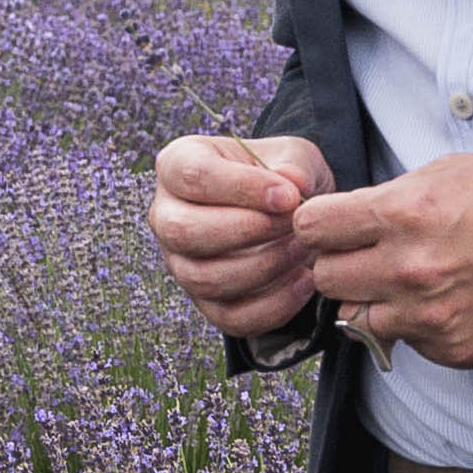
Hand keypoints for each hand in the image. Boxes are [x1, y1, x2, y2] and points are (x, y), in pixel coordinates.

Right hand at [149, 131, 334, 337]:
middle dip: (246, 230)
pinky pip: (230, 317)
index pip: (193, 176)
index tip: (289, 196)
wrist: (292, 217)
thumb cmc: (282, 179)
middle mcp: (167, 216)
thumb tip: (291, 184)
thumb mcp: (294, 155)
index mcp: (178, 165)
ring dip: (263, 266)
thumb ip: (294, 164)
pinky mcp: (205, 303)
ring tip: (303, 248)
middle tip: (294, 223)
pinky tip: (305, 279)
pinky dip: (274, 305)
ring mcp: (181, 264)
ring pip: (204, 278)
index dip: (242, 187)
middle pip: (183, 231)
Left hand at [295, 155, 472, 368]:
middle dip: (340, 265)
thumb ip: (386, 199)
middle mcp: (406, 269)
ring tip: (406, 282)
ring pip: (357, 317)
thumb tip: (346, 219)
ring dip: (373, 301)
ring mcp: (426, 315)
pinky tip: (442, 302)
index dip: (318, 226)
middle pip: (326, 278)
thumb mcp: (441, 175)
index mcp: (399, 214)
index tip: (330, 227)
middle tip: (366, 257)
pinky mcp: (448, 347)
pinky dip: (413, 325)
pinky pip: (403, 340)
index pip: (312, 228)